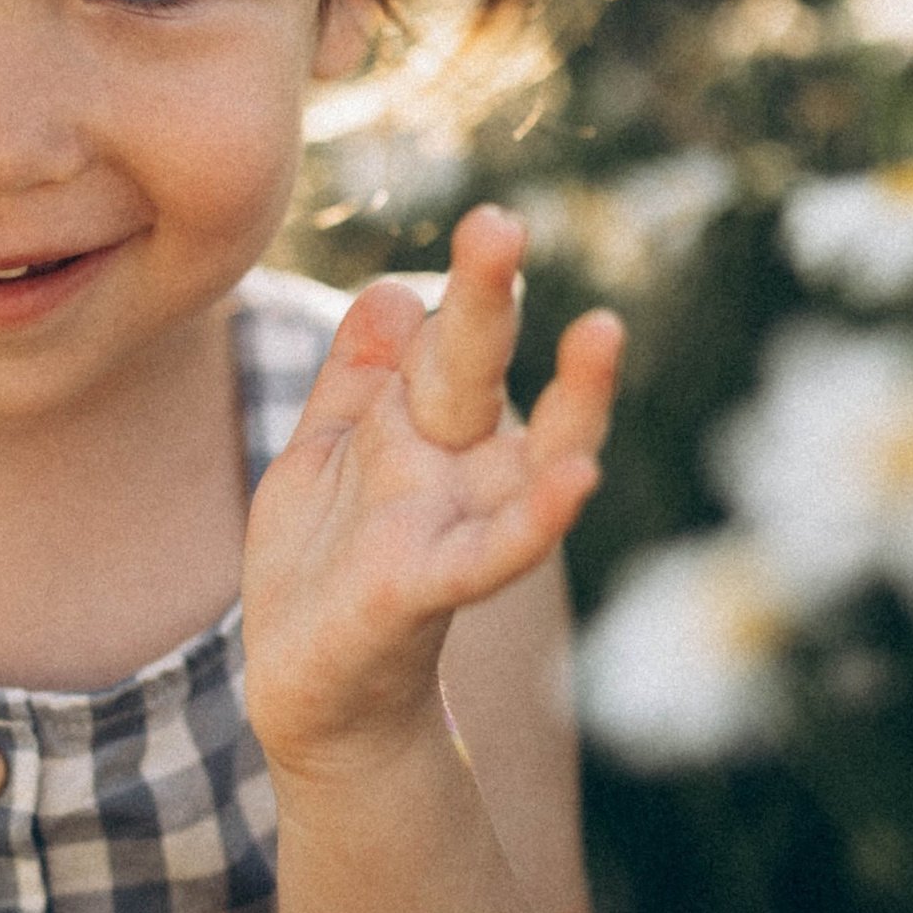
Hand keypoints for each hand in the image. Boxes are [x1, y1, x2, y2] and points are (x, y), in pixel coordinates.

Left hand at [243, 203, 621, 776]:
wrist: (307, 691)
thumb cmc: (321, 566)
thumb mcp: (321, 453)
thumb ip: (357, 376)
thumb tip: (396, 287)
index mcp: (417, 421)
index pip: (446, 336)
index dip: (463, 288)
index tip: (490, 223)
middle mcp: (451, 463)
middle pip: (477, 367)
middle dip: (490, 295)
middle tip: (499, 221)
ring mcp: (449, 522)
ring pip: (528, 455)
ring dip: (572, 401)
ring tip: (604, 332)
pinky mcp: (430, 585)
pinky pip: (494, 552)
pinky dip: (537, 519)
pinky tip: (578, 482)